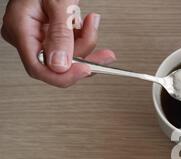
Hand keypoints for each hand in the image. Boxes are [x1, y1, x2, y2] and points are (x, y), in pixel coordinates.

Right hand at [1, 0, 115, 87]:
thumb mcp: (56, 3)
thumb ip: (60, 34)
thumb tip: (61, 65)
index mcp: (20, 30)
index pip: (39, 68)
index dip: (64, 76)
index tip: (86, 70)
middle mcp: (27, 37)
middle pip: (58, 64)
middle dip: (84, 56)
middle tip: (105, 55)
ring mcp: (39, 36)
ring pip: (69, 56)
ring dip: (87, 41)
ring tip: (93, 22)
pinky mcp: (51, 34)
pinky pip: (71, 45)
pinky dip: (84, 36)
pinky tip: (89, 23)